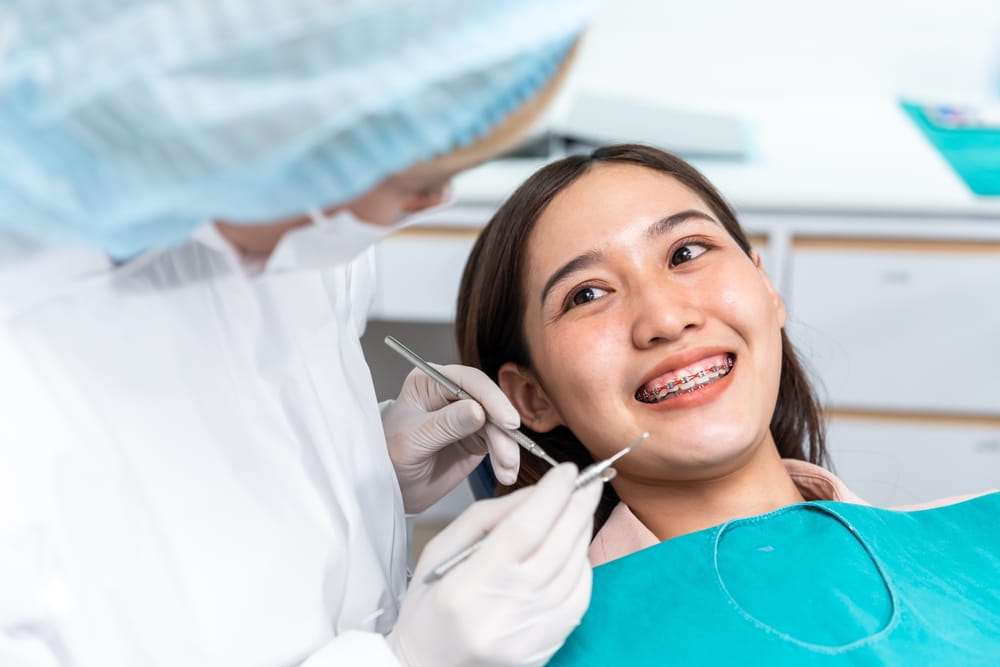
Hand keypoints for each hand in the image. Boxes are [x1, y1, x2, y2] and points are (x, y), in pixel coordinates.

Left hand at [382, 364, 520, 512]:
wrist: (390, 486)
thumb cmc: (389, 457)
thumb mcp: (413, 440)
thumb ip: (446, 424)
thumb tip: (479, 411)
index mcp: (431, 382)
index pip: (469, 381)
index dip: (492, 399)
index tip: (507, 421)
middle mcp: (451, 394)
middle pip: (490, 402)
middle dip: (503, 429)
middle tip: (508, 454)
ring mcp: (466, 415)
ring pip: (499, 424)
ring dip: (507, 447)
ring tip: (507, 470)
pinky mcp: (476, 437)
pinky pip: (499, 442)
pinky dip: (506, 458)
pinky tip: (506, 472)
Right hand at [387, 464, 600, 665]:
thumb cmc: (428, 610)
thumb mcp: (440, 551)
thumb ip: (487, 517)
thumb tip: (535, 493)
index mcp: (468, 585)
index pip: (524, 529)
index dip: (552, 495)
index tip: (567, 471)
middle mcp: (502, 611)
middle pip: (557, 546)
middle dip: (578, 506)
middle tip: (589, 481)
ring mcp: (528, 634)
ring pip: (574, 571)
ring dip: (583, 534)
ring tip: (581, 510)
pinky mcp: (545, 647)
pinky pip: (579, 600)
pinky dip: (583, 568)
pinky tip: (576, 550)